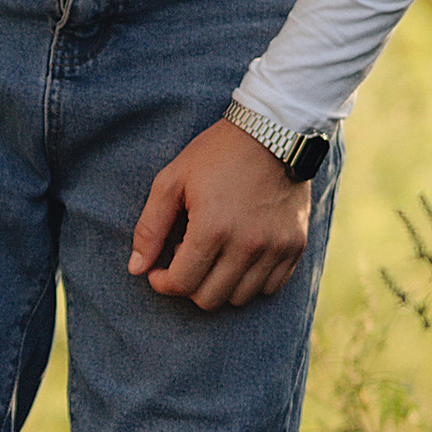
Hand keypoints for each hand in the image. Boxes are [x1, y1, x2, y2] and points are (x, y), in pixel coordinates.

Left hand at [130, 119, 314, 309]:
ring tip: (213, 255)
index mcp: (213, 228)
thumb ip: (150, 228)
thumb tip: (136, 269)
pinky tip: (240, 256)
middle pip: (209, 299)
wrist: (273, 132)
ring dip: (219, 284)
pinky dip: (251, 280)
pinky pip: (270, 287)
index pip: (181, 284)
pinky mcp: (295, 245)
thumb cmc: (215, 154)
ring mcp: (276, 247)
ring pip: (240, 298)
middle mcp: (248, 244)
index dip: (162, 282)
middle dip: (189, 285)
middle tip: (186, 259)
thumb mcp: (171, 181)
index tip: (158, 271)